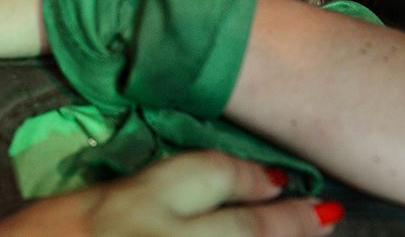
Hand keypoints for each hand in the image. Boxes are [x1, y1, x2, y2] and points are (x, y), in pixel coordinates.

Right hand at [0, 150, 340, 236]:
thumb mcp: (80, 210)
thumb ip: (132, 203)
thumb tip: (187, 204)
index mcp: (131, 205)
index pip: (209, 174)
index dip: (249, 176)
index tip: (273, 179)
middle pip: (249, 226)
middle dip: (290, 220)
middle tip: (324, 213)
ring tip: (314, 230)